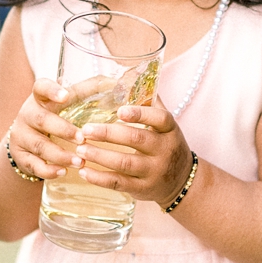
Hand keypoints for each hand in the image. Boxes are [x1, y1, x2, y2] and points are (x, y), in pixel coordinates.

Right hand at [4, 79, 77, 179]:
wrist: (27, 142)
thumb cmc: (54, 118)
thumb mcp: (65, 105)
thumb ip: (86, 94)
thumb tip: (114, 83)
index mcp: (40, 98)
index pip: (41, 87)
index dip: (52, 90)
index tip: (65, 95)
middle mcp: (27, 115)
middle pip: (42, 120)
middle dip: (63, 130)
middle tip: (82, 138)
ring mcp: (21, 136)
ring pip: (39, 146)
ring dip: (61, 155)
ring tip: (80, 162)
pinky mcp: (20, 156)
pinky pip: (33, 165)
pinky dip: (49, 170)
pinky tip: (63, 172)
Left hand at [74, 102, 193, 207]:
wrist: (181, 181)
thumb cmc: (165, 145)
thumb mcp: (165, 125)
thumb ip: (149, 103)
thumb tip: (131, 73)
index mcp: (169, 130)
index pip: (159, 118)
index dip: (140, 113)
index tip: (120, 110)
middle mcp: (164, 150)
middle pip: (137, 139)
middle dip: (109, 134)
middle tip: (86, 129)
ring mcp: (154, 171)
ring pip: (125, 163)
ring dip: (100, 156)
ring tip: (79, 148)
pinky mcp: (142, 189)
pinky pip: (119, 183)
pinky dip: (99, 178)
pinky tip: (84, 171)